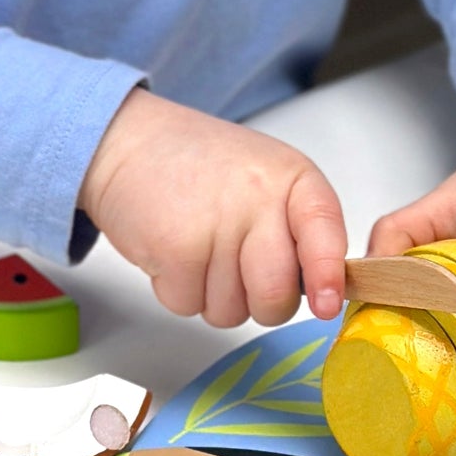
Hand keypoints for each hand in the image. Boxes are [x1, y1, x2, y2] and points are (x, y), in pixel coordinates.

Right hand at [80, 89, 347, 327]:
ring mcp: (216, 225)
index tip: (326, 305)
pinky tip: (172, 251)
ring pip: (231, 312)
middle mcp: (258, 199)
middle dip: (259, 304)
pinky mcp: (175, 250)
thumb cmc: (197, 167)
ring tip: (198, 248)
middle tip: (239, 273)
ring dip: (211, 296)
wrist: (128, 143)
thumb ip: (296, 230)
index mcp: (291, 177)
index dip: (327, 275)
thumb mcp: (264, 180)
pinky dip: (177, 290)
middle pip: (276, 295)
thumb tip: (321, 294)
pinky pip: (188, 306)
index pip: (324, 231)